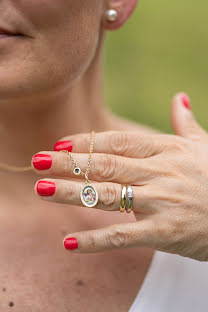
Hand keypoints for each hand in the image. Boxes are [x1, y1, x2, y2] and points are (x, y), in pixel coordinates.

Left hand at [31, 94, 207, 260]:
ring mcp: (162, 202)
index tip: (60, 143)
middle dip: (69, 163)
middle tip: (37, 161)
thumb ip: (186, 123)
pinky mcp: (165, 232)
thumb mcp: (203, 147)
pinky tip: (69, 243)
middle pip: (106, 165)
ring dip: (73, 193)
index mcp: (167, 150)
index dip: (87, 142)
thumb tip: (180, 98)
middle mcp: (161, 173)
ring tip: (43, 190)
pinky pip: (123, 236)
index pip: (118, 142)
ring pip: (109, 195)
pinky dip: (95, 241)